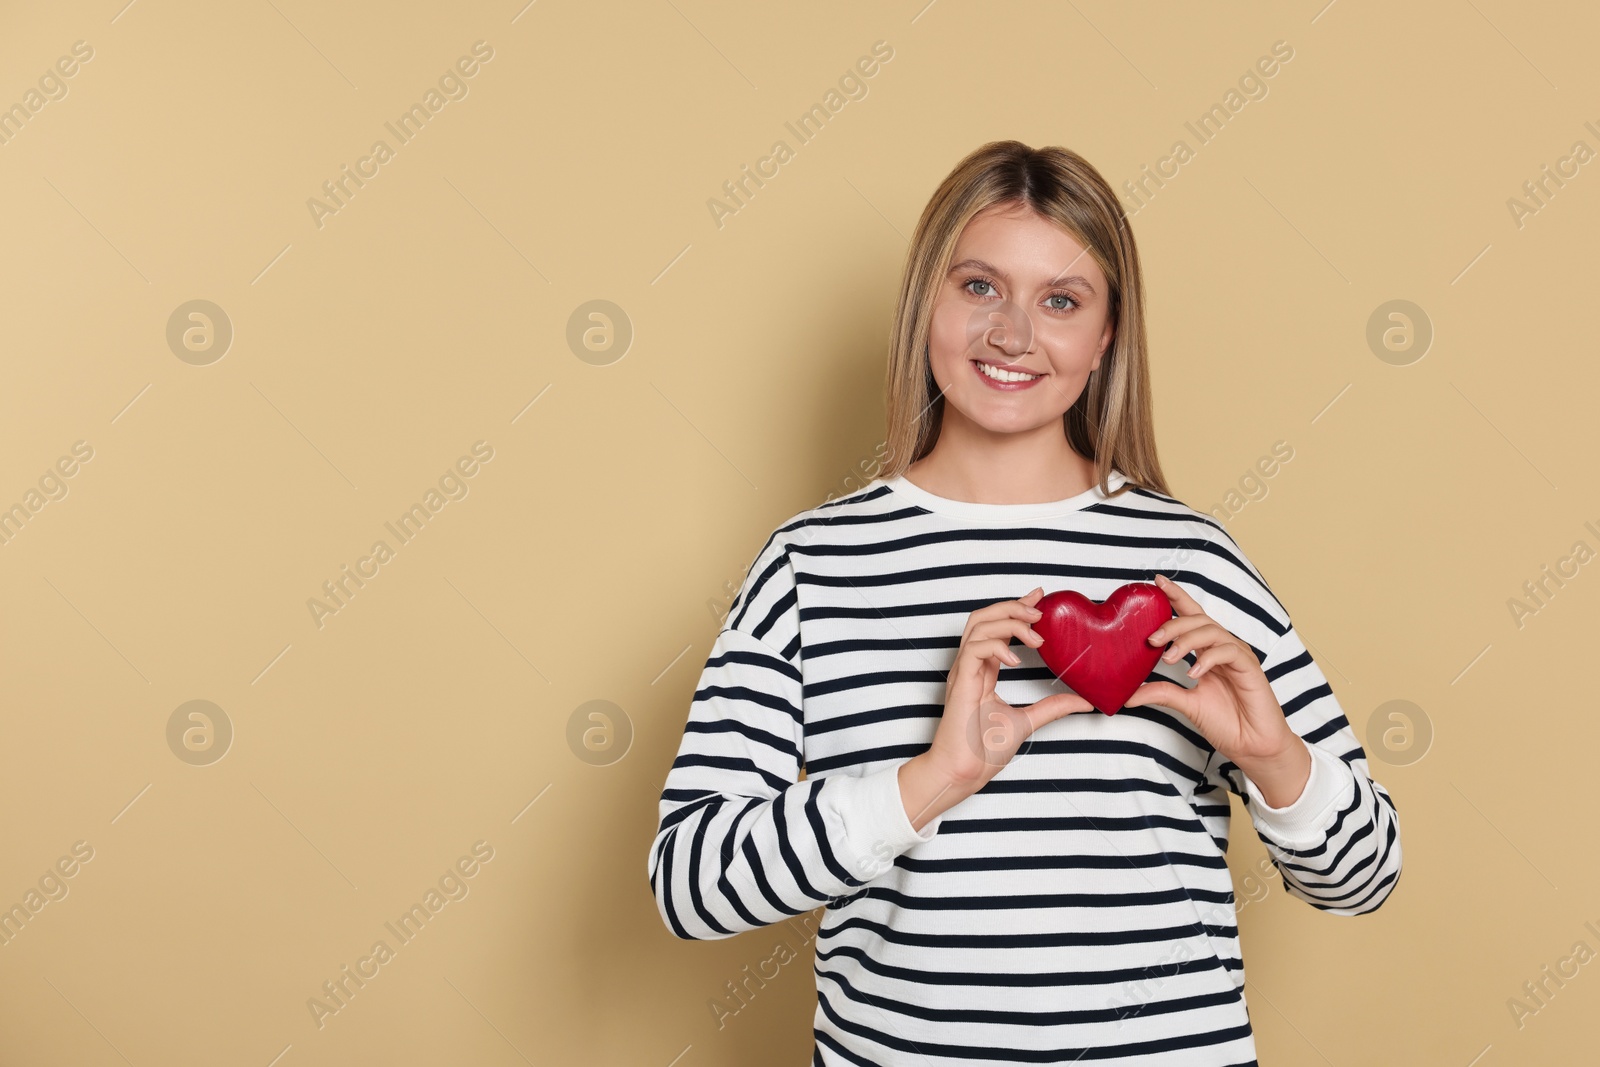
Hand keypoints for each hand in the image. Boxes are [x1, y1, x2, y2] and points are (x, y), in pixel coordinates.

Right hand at [898, 587, 1094, 830]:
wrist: (963, 772)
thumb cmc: (983, 751)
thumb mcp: (1028, 722)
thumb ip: (1053, 707)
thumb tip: (1085, 700)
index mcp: (983, 672)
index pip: (997, 627)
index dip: (1016, 607)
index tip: (1040, 597)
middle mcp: (971, 666)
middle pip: (983, 617)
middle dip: (1012, 606)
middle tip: (1040, 609)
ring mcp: (963, 672)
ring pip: (978, 626)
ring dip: (1008, 621)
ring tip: (1034, 633)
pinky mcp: (960, 682)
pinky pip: (974, 650)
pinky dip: (996, 646)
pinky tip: (1016, 659)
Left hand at [1125, 574, 1310, 807]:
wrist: (1254, 746)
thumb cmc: (1227, 723)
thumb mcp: (1186, 704)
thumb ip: (1161, 693)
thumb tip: (1127, 695)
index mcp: (1207, 652)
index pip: (1191, 616)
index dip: (1176, 597)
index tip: (1156, 582)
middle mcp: (1222, 649)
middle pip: (1198, 620)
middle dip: (1173, 624)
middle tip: (1151, 639)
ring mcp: (1238, 656)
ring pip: (1211, 631)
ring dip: (1186, 640)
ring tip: (1168, 658)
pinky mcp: (1250, 668)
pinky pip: (1229, 651)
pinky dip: (1208, 658)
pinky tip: (1194, 673)